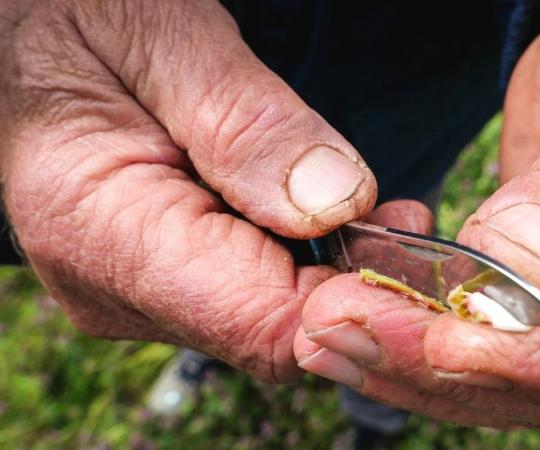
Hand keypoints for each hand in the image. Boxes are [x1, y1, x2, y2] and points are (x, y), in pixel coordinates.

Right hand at [0, 0, 376, 382]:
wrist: (25, 31)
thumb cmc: (75, 13)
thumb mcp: (160, 36)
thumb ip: (244, 123)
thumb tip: (333, 205)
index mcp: (102, 233)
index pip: (260, 324)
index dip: (351, 297)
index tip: (408, 237)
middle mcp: (117, 286)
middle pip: (273, 330)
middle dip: (351, 278)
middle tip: (405, 212)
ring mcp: (139, 288)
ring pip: (269, 317)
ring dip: (334, 267)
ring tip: (376, 207)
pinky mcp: (162, 275)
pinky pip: (251, 293)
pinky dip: (304, 260)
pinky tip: (331, 215)